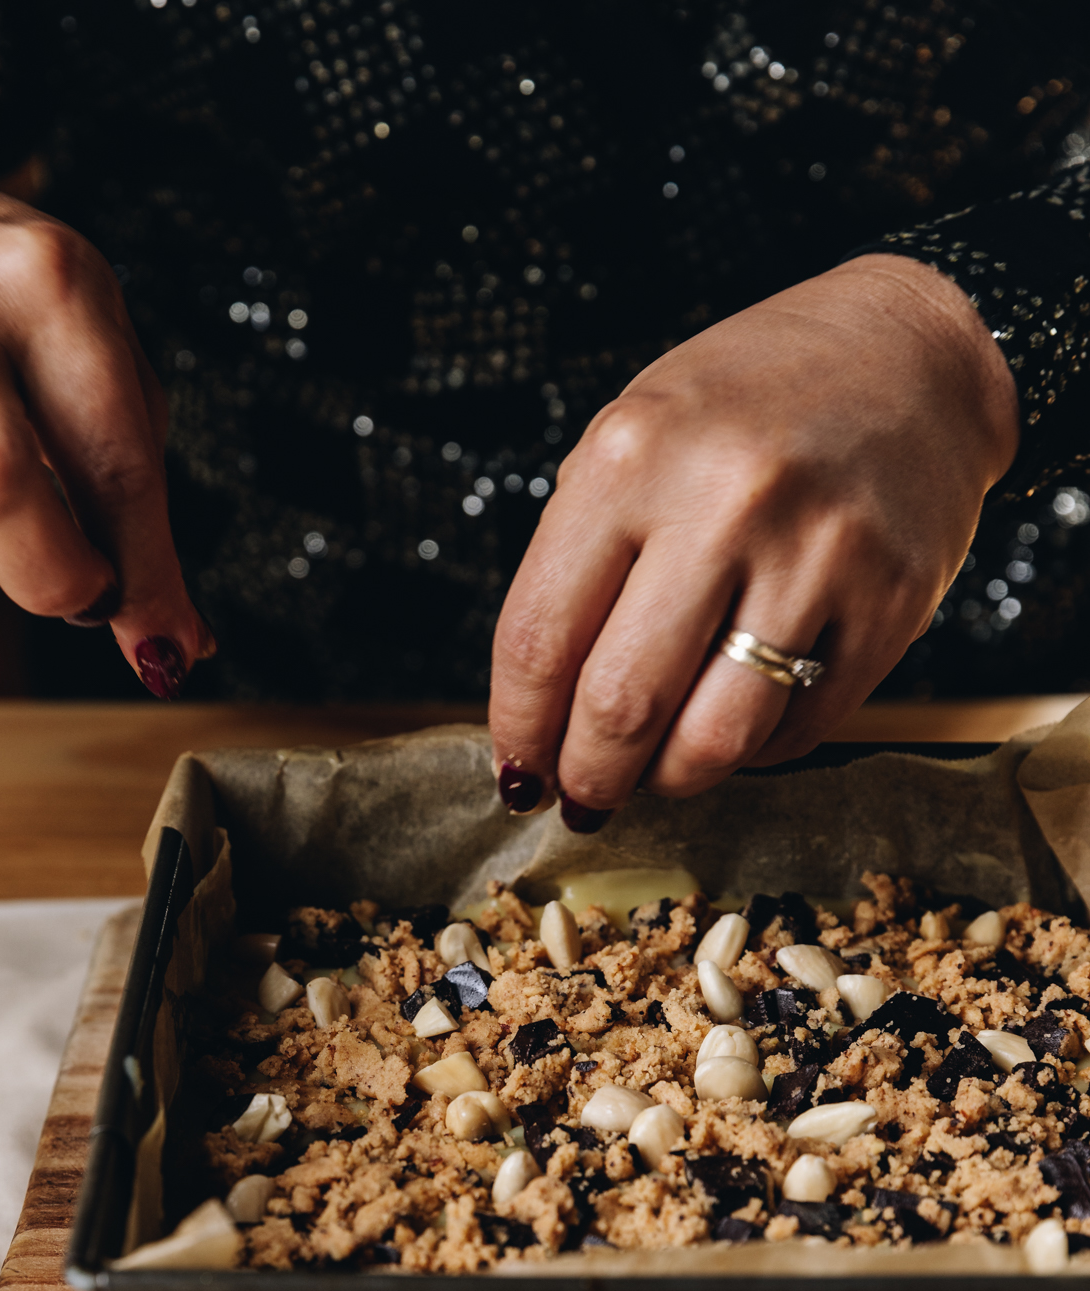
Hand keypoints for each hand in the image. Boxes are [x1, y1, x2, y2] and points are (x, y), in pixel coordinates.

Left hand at [489, 254, 1019, 819]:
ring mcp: (818, 554)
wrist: (907, 357)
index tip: (520, 769)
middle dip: (588, 779)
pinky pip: (798, 729)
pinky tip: (733, 724)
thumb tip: (537, 722)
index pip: (539, 639)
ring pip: (715, 740)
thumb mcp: (633, 441)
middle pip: (622, 708)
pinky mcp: (891, 600)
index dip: (519, 729)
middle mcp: (724, 501)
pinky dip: (751, 752)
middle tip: (582, 797)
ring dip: (669, 782)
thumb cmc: (745, 409)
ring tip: (655, 773)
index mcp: (631, 455)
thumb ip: (578, 566)